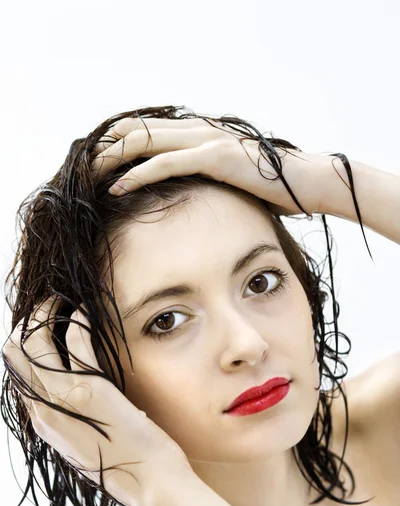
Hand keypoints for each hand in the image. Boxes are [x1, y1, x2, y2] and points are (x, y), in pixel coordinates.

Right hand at [3, 297, 190, 505]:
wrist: (153, 487)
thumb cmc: (127, 464)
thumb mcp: (87, 442)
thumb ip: (72, 418)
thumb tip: (72, 394)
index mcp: (43, 423)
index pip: (16, 373)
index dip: (24, 345)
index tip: (41, 328)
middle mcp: (44, 411)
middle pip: (14, 353)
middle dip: (27, 324)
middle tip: (46, 308)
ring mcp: (65, 400)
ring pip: (33, 343)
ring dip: (45, 314)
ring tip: (59, 303)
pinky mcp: (92, 389)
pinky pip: (74, 341)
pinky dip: (77, 320)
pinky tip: (85, 313)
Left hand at [90, 117, 329, 216]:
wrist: (306, 181)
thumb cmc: (271, 186)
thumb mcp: (230, 178)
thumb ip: (206, 177)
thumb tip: (188, 193)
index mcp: (198, 134)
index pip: (146, 130)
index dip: (118, 144)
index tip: (98, 166)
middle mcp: (197, 130)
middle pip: (136, 131)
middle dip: (105, 150)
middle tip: (83, 171)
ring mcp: (205, 140)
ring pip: (144, 143)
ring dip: (112, 160)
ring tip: (89, 178)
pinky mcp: (214, 156)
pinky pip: (165, 163)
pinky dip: (138, 175)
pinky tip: (118, 189)